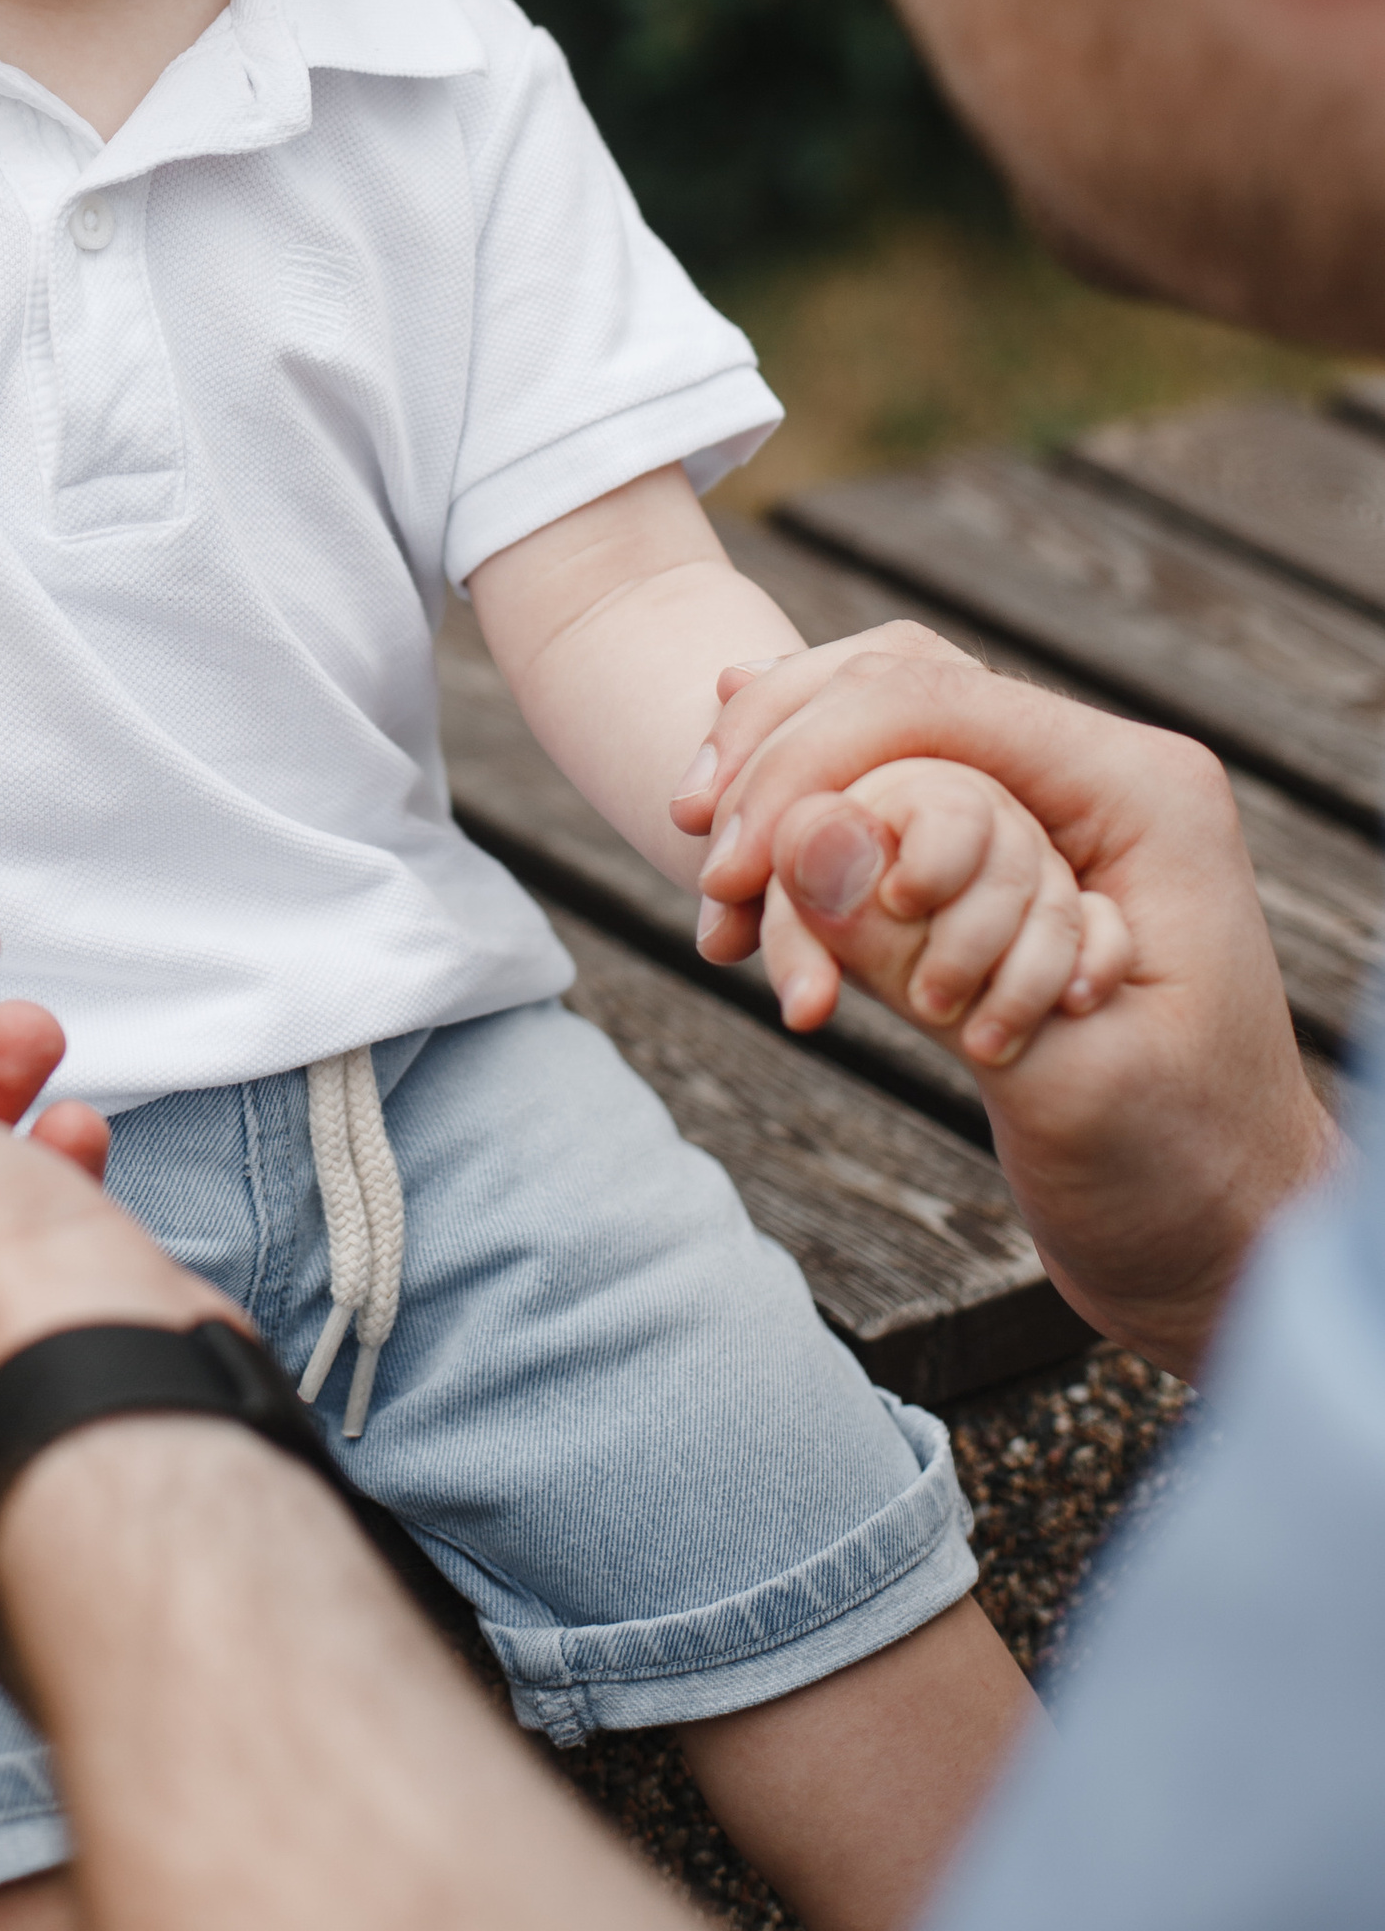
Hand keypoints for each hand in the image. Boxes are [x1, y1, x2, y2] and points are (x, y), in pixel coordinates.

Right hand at [686, 642, 1338, 1372]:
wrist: (1225, 1245)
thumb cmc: (1177, 1177)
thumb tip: (798, 836)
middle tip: (706, 868)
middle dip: (781, 760)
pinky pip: (887, 794)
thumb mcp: (1055, 1073)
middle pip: (894, 685)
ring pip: (878, 726)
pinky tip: (742, 849)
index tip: (725, 866)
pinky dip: (809, 826)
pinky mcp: (1010, 854)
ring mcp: (1053, 807)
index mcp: (1140, 790)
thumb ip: (923, 952)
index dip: (806, 762)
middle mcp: (1097, 771)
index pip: (932, 699)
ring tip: (715, 879)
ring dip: (784, 787)